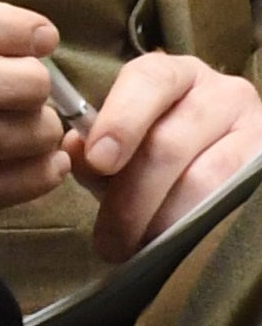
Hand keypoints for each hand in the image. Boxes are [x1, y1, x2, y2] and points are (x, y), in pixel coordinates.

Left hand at [80, 51, 261, 261]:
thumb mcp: (125, 142)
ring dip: (165, 221)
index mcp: (175, 77)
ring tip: (139, 248)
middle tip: (109, 239)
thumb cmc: (158, 154)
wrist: (229, 165)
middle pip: (170, 144)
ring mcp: (257, 128)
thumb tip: (81, 154)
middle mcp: (222, 93)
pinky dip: (202, 228)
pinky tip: (179, 245)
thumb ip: (94, 148)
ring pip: (207, 180)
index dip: (121, 121)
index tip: (99, 161)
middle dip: (131, 200)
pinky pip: (236, 203)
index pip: (149, 81)